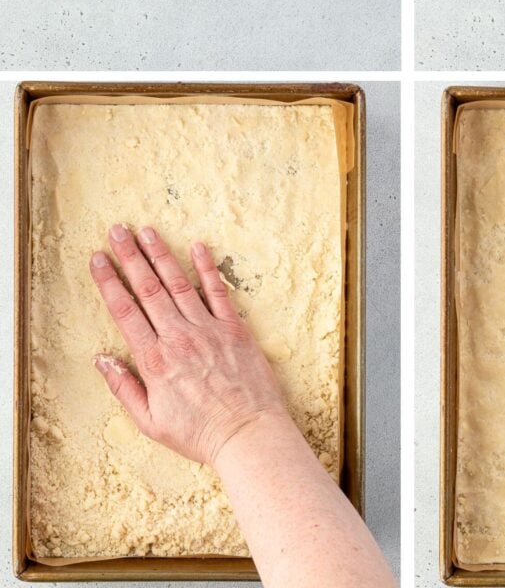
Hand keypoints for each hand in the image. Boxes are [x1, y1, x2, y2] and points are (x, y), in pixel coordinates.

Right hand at [89, 223, 284, 466]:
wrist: (247, 433)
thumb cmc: (198, 433)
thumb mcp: (150, 421)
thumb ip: (124, 387)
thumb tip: (101, 360)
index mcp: (154, 360)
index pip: (125, 311)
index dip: (109, 282)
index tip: (97, 258)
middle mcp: (179, 337)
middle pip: (149, 288)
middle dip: (130, 256)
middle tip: (117, 230)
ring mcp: (208, 329)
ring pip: (179, 283)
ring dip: (161, 254)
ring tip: (147, 231)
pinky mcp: (234, 327)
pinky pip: (218, 291)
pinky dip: (207, 268)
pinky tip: (197, 246)